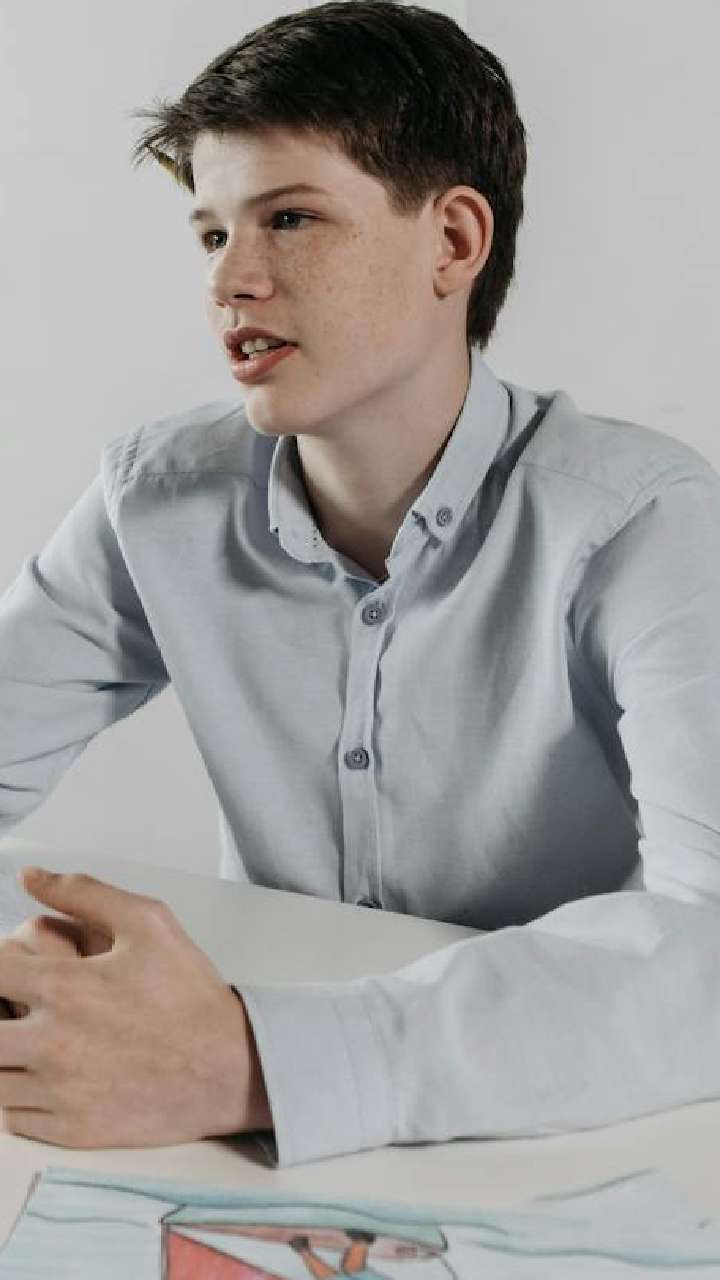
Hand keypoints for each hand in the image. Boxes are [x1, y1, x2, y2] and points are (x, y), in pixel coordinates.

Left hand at [0, 867, 271, 1147]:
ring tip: (34, 1040)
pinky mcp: (70, 1130)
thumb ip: (84, 893)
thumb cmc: (191, 995)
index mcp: (65, 987)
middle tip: (20, 1009)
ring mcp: (59, 1092)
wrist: (229, 1067)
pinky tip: (49, 1075)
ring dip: (6, 1055)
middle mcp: (53, 1042)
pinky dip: (21, 1095)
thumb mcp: (148, 922)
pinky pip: (15, 1116)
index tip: (13, 970)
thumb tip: (32, 877)